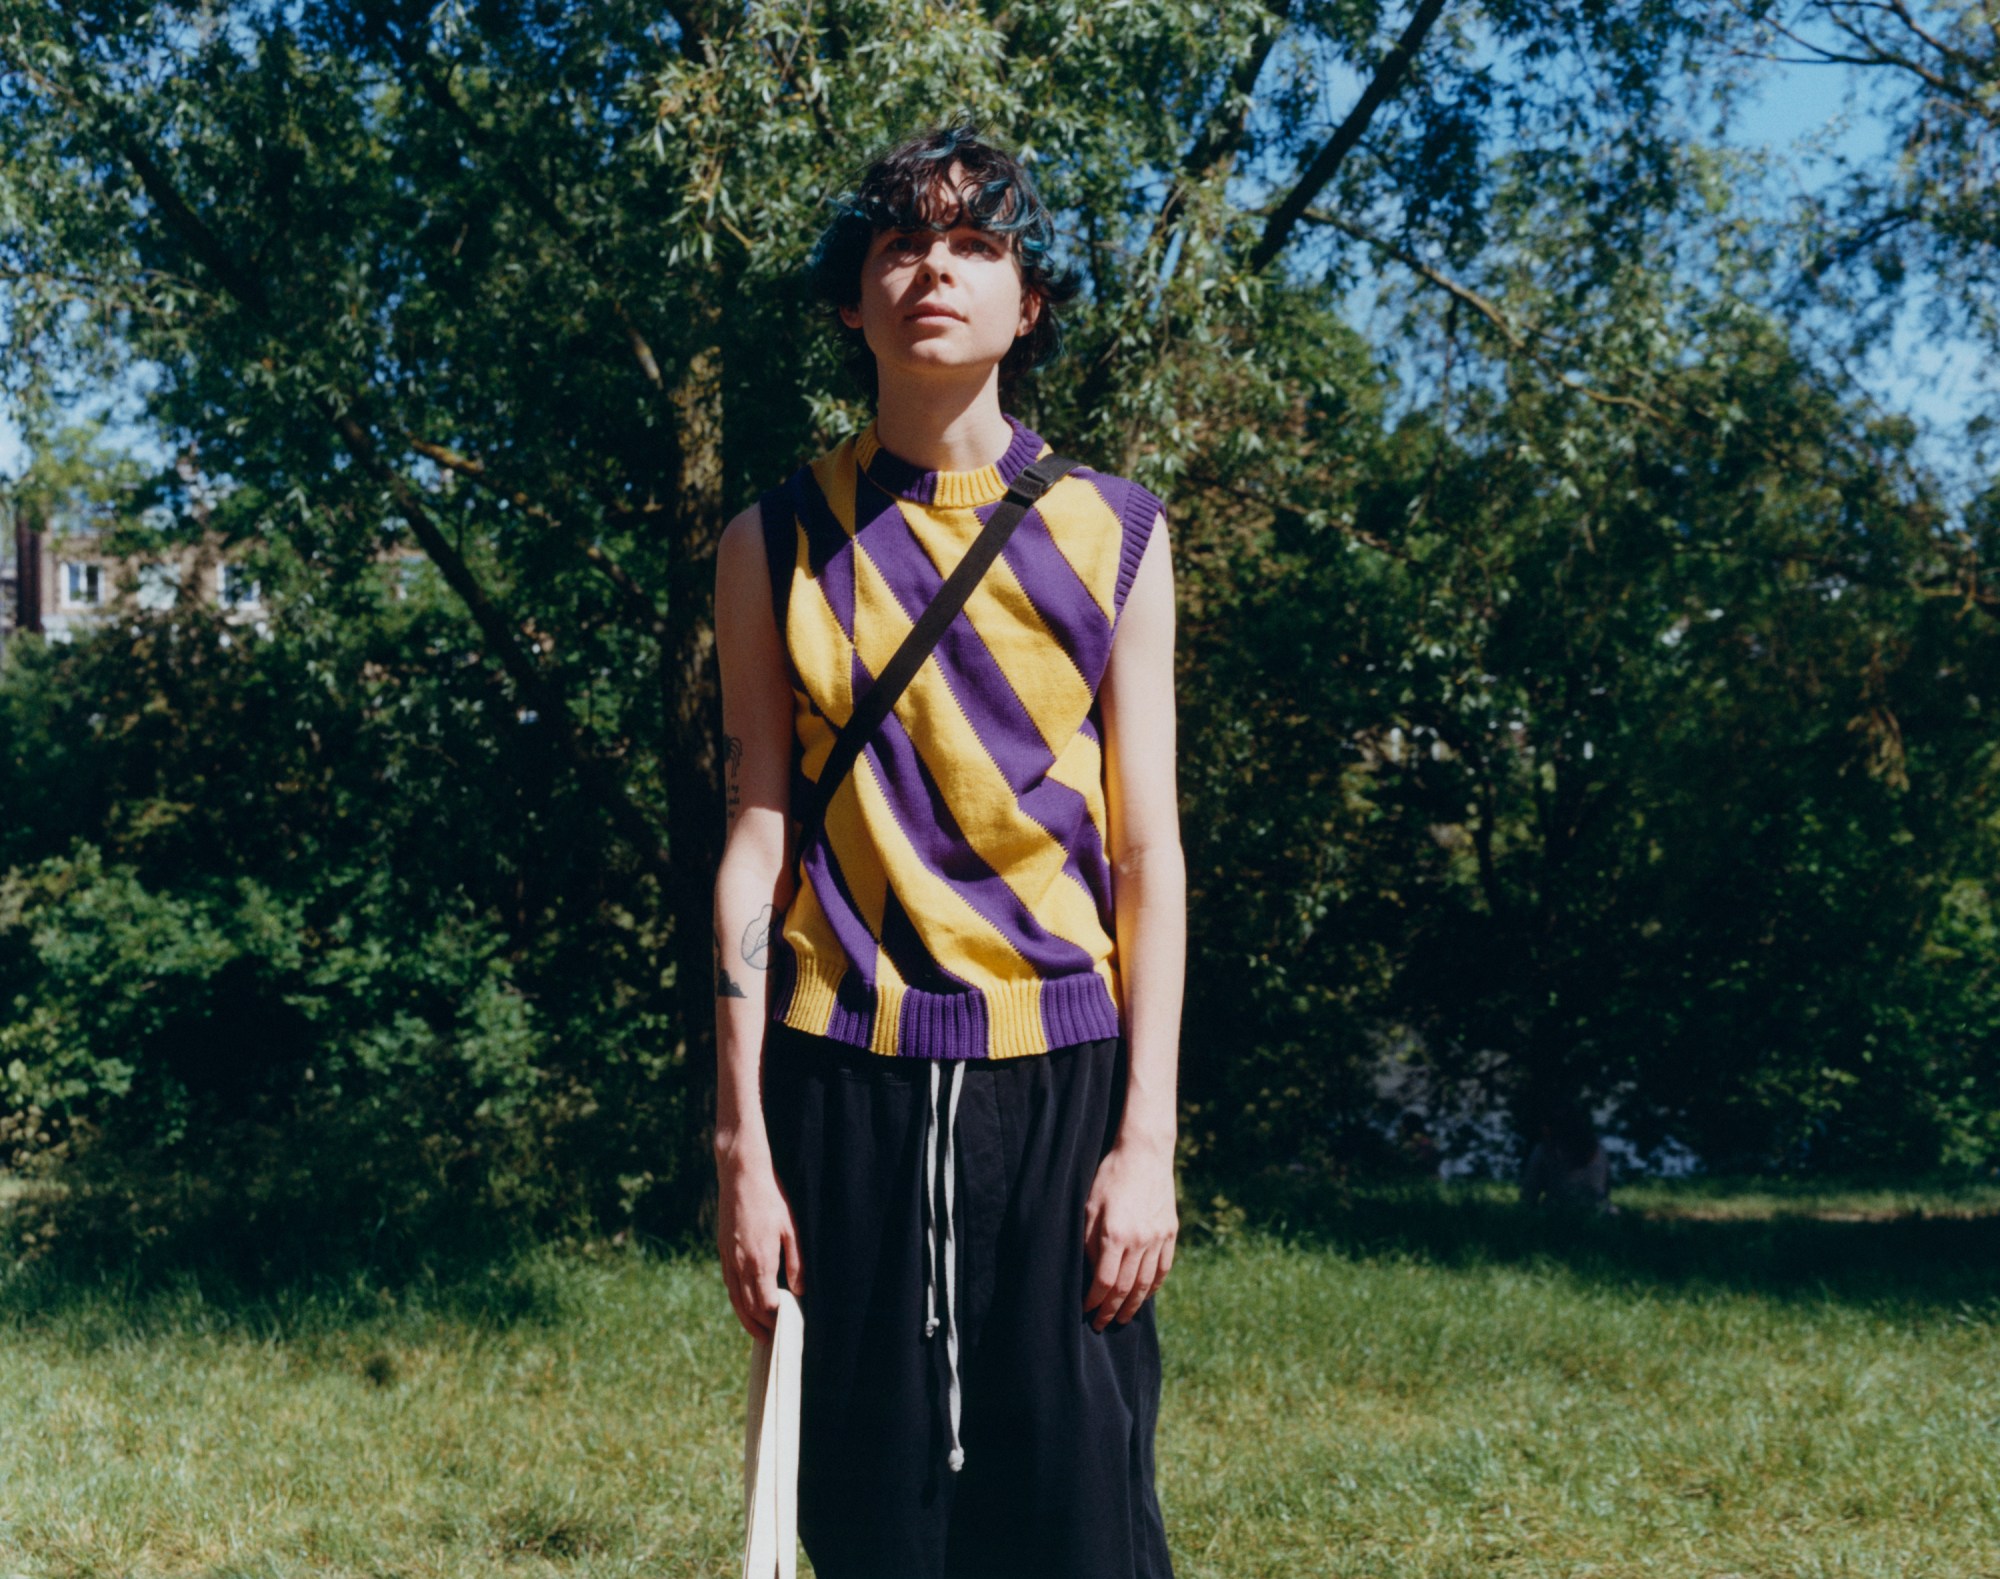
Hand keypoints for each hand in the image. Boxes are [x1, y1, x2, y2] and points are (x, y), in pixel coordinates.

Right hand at [716, 1145, 802, 1341]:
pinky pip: (729, 1283)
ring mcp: (728, 1258)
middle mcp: (740, 1264)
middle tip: (772, 1340)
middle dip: (760, 1326)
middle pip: (748, 1306)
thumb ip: (796, 1262)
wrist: (741, 1175)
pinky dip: (737, 1299)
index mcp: (759, 1261)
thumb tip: (800, 1291)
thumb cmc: (771, 1198)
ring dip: (746, 1318)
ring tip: (758, 1331)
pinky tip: (745, 1302)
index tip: (785, 1329)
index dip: (775, 1320)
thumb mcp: (792, 1228)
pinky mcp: (722, 1250)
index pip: (766, 1304)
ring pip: (735, 1298)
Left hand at [1082, 1139, 1177, 1331]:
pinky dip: (1153, 1286)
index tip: (1086, 1310)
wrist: (1144, 1153)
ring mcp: (1158, 1237)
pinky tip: (1144, 1295)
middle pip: (1125, 1287)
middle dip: (1111, 1310)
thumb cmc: (1110, 1176)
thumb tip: (1089, 1271)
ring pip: (1146, 1282)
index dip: (1094, 1301)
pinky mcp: (1170, 1232)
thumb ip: (1088, 1240)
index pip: (1104, 1281)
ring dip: (1133, 1304)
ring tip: (1122, 1318)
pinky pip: (1163, 1268)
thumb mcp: (1090, 1205)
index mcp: (1115, 1234)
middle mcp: (1139, 1240)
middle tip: (1101, 1324)